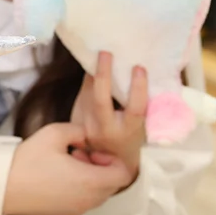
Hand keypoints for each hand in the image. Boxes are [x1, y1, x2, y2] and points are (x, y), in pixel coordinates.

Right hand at [2, 122, 133, 214]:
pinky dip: (74, 193)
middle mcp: (88, 201)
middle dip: (99, 168)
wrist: (2, 187)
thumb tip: (85, 137)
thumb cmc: (28, 160)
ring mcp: (75, 212)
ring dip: (87, 180)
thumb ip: (77, 130)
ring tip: (63, 167)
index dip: (113, 159)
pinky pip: (78, 205)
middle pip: (110, 186)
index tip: (92, 152)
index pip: (124, 174)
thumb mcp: (53, 133)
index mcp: (91, 181)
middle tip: (76, 155)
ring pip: (94, 196)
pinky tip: (52, 182)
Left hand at [71, 51, 147, 185]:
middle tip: (106, 53)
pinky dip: (87, 81)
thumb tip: (136, 71)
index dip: (138, 88)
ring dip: (92, 74)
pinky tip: (91, 67)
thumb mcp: (140, 125)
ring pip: (86, 95)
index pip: (135, 109)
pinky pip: (81, 96)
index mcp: (129, 131)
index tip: (139, 68)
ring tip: (98, 55)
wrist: (110, 162)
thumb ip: (136, 104)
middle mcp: (105, 130)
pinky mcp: (75, 120)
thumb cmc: (130, 138)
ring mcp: (87, 126)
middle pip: (101, 101)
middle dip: (103, 76)